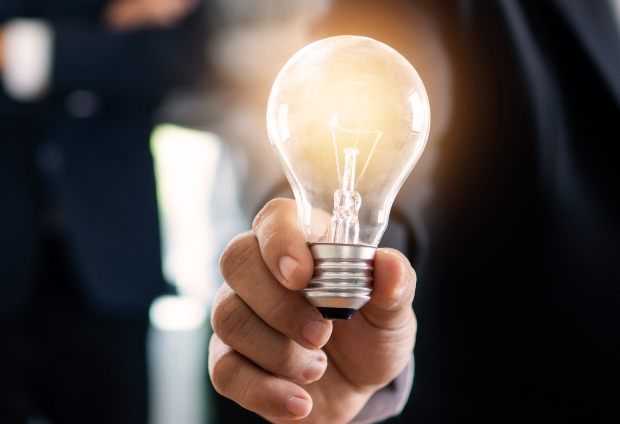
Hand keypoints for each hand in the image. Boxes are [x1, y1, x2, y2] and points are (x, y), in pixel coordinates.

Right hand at [209, 199, 416, 422]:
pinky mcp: (229, 360)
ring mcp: (238, 315)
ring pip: (229, 318)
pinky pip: (225, 371)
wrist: (358, 387)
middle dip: (278, 304)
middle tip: (321, 334)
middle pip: (237, 262)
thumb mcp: (392, 313)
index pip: (275, 218)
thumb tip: (388, 264)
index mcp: (300, 244)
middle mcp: (259, 273)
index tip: (302, 275)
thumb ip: (395, 286)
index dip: (280, 240)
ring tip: (317, 368)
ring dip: (278, 352)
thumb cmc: (369, 333)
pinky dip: (265, 391)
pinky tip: (299, 402)